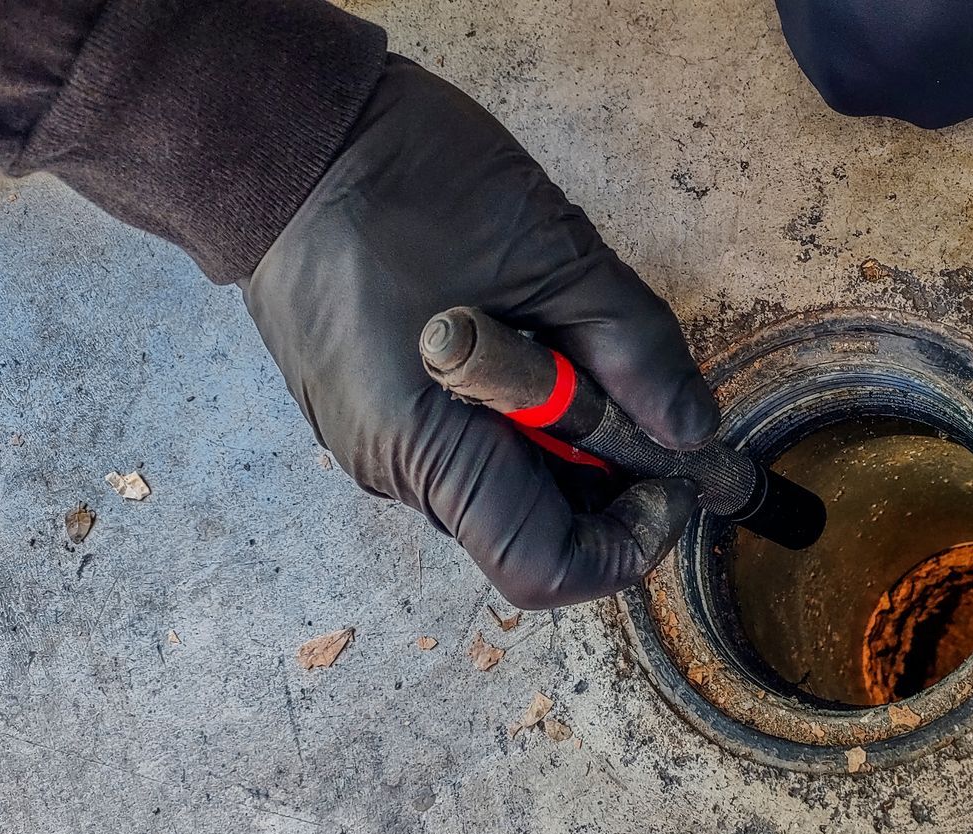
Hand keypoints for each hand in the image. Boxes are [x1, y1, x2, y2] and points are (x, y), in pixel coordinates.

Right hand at [241, 56, 715, 608]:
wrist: (280, 129)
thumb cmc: (400, 182)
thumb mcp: (551, 255)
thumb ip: (635, 350)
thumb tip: (692, 431)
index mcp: (420, 448)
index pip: (541, 567)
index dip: (627, 542)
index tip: (671, 478)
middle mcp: (390, 466)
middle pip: (529, 524)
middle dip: (603, 476)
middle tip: (640, 394)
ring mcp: (375, 437)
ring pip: (502, 480)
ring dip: (562, 436)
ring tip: (572, 341)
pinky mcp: (373, 404)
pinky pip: (467, 439)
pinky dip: (521, 411)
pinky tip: (528, 333)